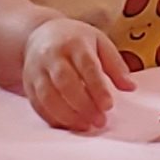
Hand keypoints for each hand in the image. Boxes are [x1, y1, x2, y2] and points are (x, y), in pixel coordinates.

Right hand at [20, 17, 132, 131]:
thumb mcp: (99, 42)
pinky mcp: (28, 83)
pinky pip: (38, 104)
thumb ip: (116, 65)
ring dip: (67, 115)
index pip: (86, 66)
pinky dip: (52, 118)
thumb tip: (130, 87)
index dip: (97, 87)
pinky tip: (68, 125)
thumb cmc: (75, 40)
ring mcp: (37, 69)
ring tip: (85, 126)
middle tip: (100, 121)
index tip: (108, 106)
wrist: (39, 34)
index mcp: (74, 43)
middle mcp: (52, 55)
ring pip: (48, 96)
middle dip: (83, 105)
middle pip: (65, 82)